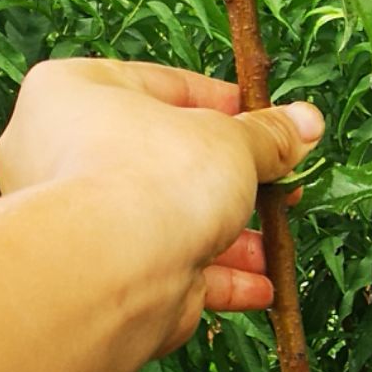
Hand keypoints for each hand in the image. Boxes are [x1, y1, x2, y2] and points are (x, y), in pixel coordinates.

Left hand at [0, 57, 322, 351]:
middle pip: (169, 159)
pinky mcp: (104, 273)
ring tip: (275, 245)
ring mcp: (82, 218)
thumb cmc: (155, 176)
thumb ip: (268, 135)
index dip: (225, 104)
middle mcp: (64, 152)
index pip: (162, 86)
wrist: (114, 271)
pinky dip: (217, 278)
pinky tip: (260, 286)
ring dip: (233, 237)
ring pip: (171, 219)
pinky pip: (168, 267)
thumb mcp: (230, 140)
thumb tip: (308, 122)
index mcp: (75, 92)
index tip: (268, 122)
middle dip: (235, 180)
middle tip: (282, 185)